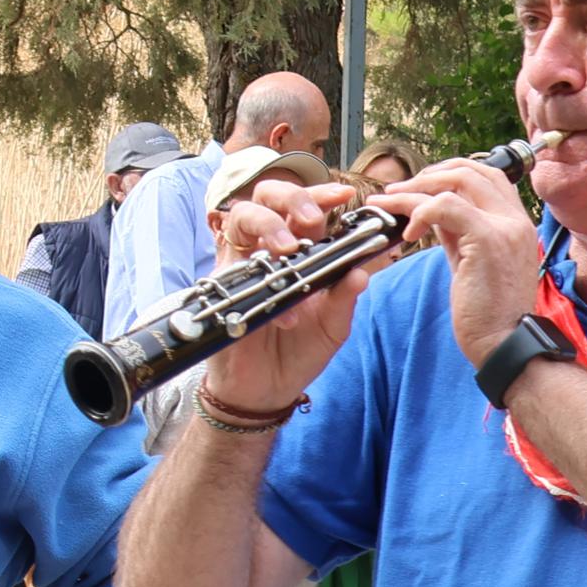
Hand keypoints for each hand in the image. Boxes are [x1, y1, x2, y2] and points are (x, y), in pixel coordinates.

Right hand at [200, 178, 373, 410]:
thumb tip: (363, 272)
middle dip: (291, 196)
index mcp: (302, 254)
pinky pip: (231, 263)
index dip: (322, 196)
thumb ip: (345, 299)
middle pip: (268, 197)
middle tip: (312, 219)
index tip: (345, 196)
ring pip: (241, 216)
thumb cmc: (299, 352)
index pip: (307, 210)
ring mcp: (242, 265)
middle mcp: (269, 252)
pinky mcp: (223, 287)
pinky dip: (258, 277)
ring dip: (268, 223)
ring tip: (288, 247)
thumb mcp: (332, 327)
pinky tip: (283, 310)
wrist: (265, 391)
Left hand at [395, 158, 544, 379]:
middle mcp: (515, 219)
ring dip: (415, 189)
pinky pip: (446, 207)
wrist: (504, 343)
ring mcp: (505, 227)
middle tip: (399, 189)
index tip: (422, 185)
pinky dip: (420, 212)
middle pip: (472, 170)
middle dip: (429, 174)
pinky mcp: (487, 239)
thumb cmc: (489, 313)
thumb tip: (432, 211)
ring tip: (388, 203)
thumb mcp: (473, 262)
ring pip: (457, 182)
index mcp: (516, 223)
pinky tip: (407, 233)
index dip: (450, 172)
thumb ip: (458, 232)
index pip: (487, 176)